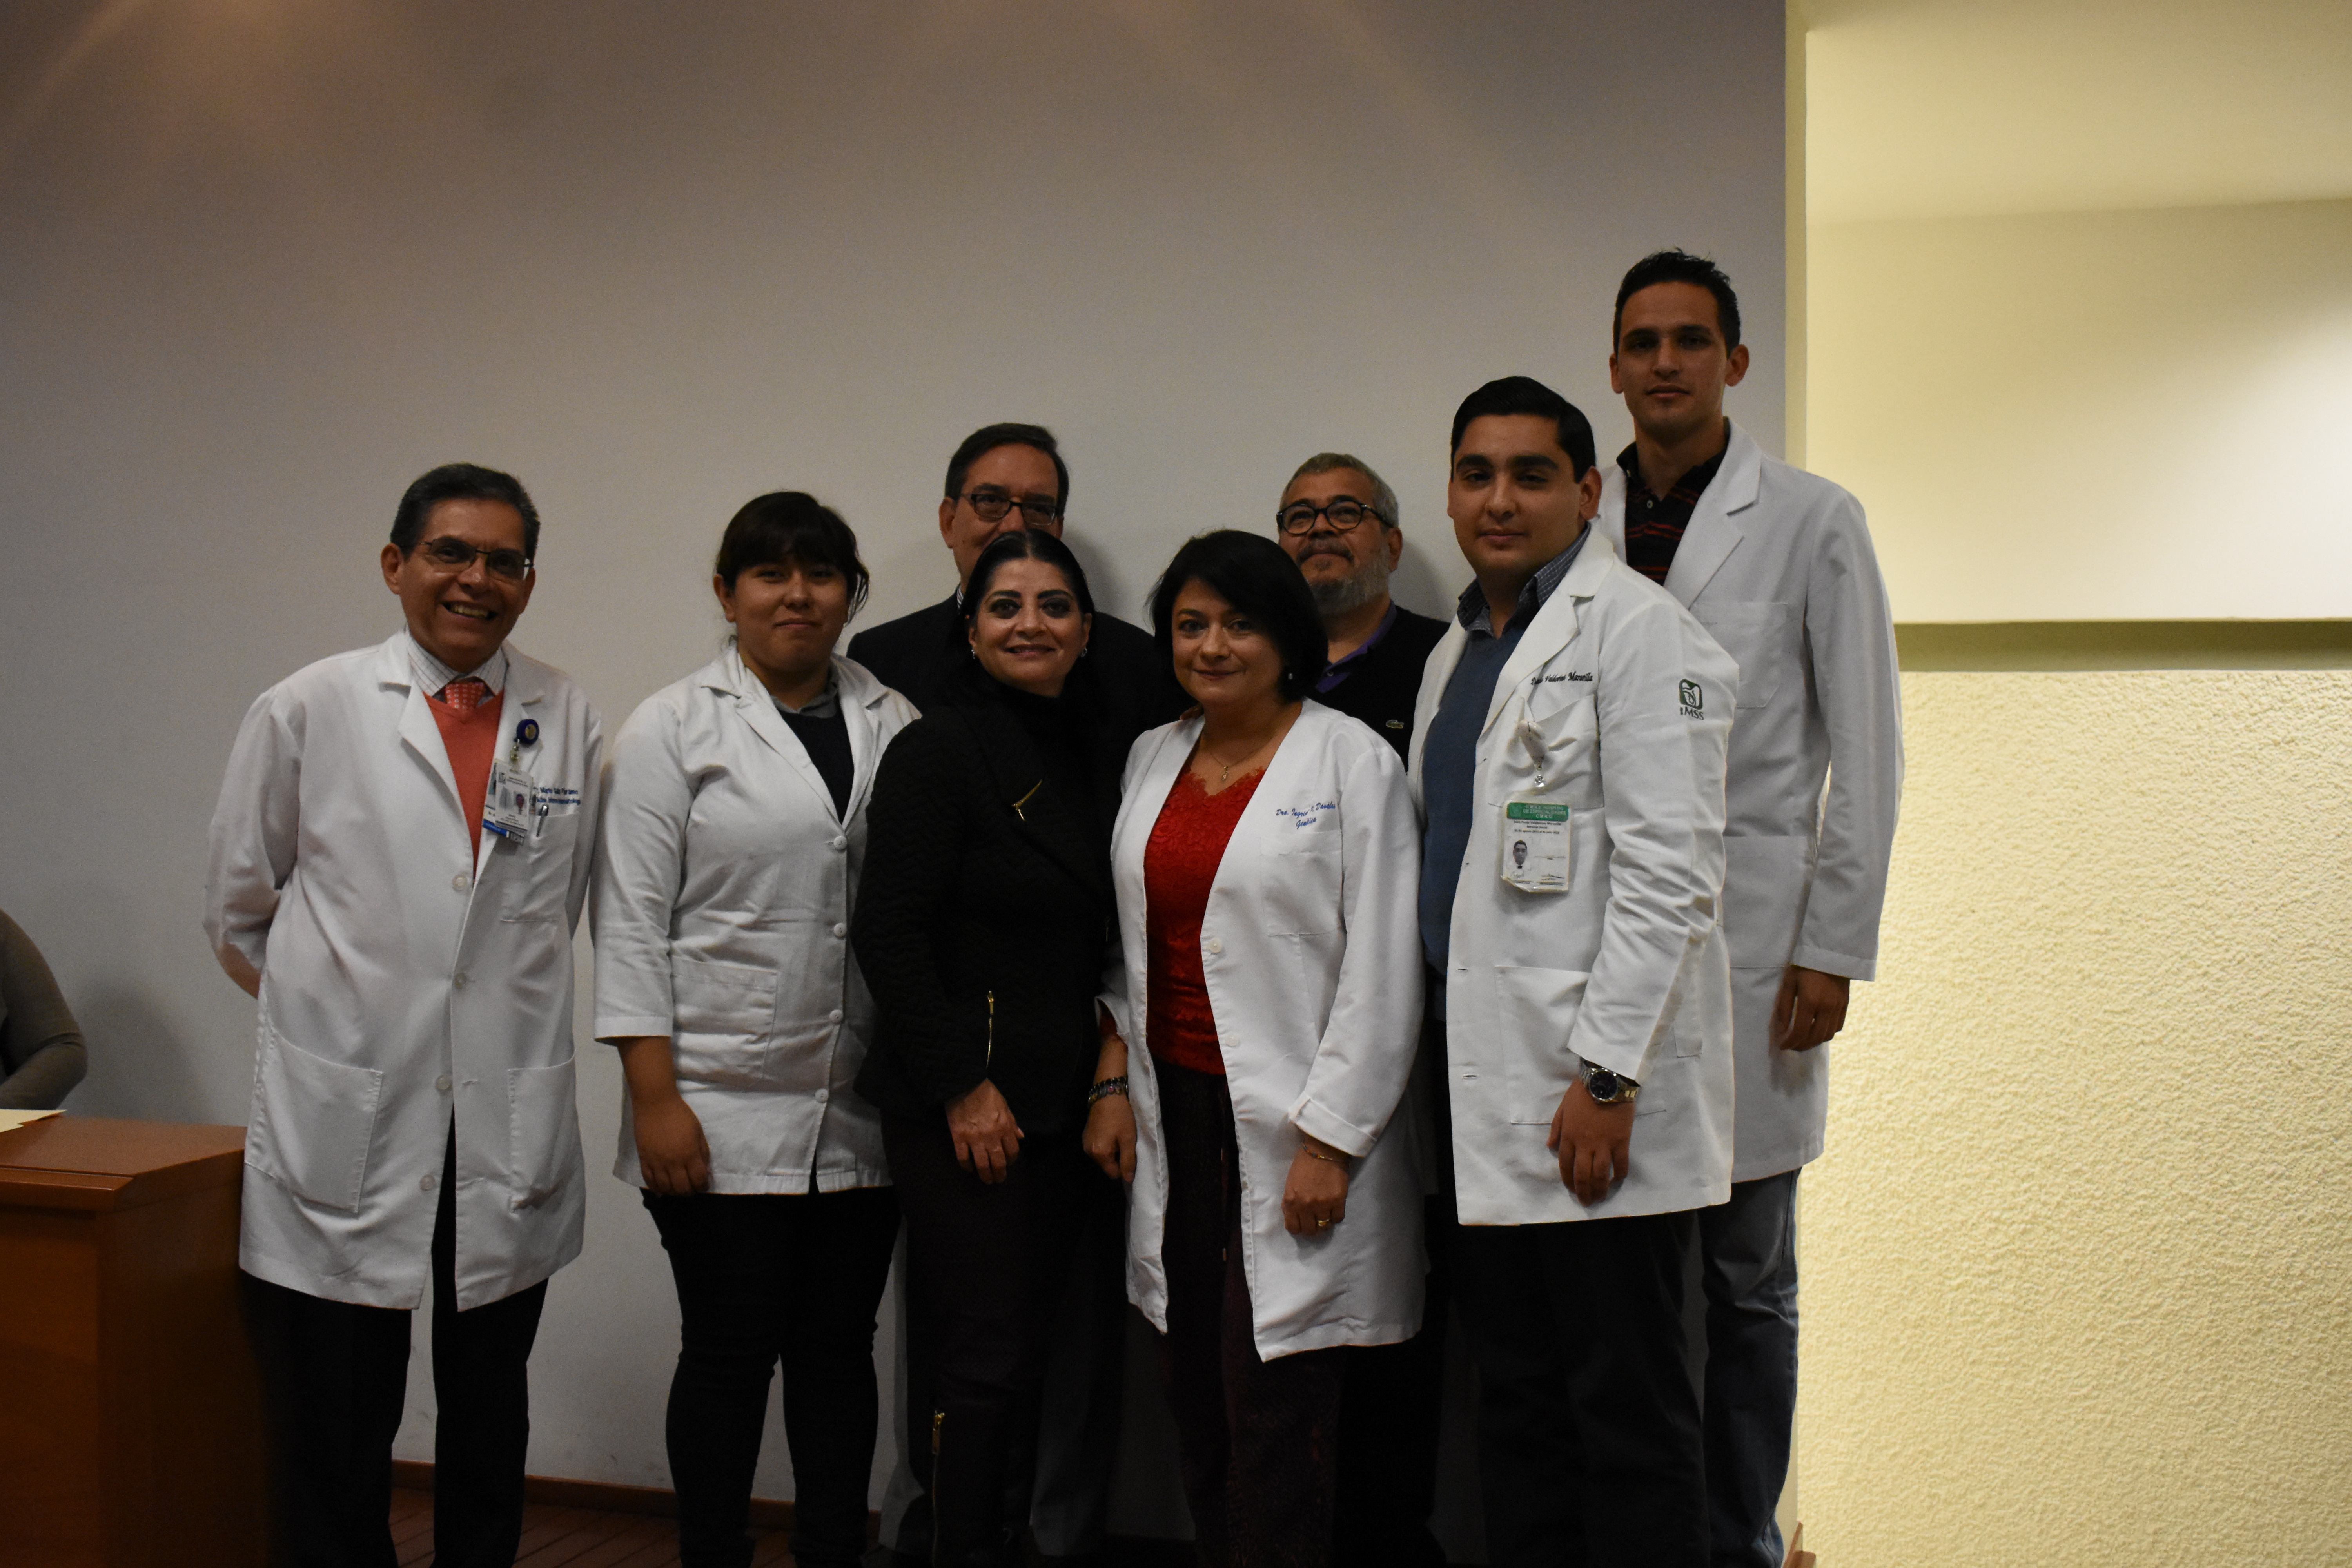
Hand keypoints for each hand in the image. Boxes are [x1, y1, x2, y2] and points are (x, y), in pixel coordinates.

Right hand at [634, 1092, 710, 1195]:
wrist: (656, 1104)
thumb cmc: (681, 1115)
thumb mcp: (699, 1132)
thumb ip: (703, 1152)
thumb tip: (705, 1171)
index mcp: (689, 1154)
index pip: (698, 1179)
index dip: (703, 1186)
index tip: (704, 1185)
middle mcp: (673, 1162)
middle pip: (682, 1188)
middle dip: (689, 1192)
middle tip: (691, 1189)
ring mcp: (657, 1162)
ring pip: (665, 1188)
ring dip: (673, 1192)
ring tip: (678, 1190)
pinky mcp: (644, 1159)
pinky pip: (649, 1180)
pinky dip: (655, 1189)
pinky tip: (661, 1192)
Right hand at [948, 1079, 1023, 1183]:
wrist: (964, 1083)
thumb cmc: (986, 1093)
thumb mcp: (1005, 1106)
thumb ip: (1012, 1123)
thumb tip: (1020, 1137)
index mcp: (1005, 1127)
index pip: (1013, 1151)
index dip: (1012, 1160)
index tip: (1009, 1163)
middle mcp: (991, 1136)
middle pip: (998, 1162)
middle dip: (1000, 1174)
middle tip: (998, 1180)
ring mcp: (974, 1138)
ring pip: (982, 1164)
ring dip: (986, 1175)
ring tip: (987, 1180)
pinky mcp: (958, 1138)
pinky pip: (963, 1158)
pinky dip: (967, 1166)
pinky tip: (969, 1169)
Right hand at [1083, 1091, 1136, 1182]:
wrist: (1107, 1094)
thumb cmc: (1120, 1116)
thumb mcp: (1128, 1139)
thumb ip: (1128, 1161)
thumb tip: (1128, 1180)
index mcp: (1099, 1154)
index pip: (1113, 1174)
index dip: (1123, 1168)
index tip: (1129, 1155)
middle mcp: (1089, 1152)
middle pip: (1107, 1165)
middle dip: (1117, 1158)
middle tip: (1125, 1142)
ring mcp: (1085, 1143)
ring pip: (1102, 1156)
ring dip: (1111, 1150)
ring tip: (1118, 1135)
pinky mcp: (1086, 1135)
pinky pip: (1097, 1147)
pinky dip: (1105, 1144)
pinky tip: (1110, 1131)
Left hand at [1282, 1139, 1349, 1234]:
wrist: (1323, 1149)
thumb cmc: (1304, 1164)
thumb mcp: (1290, 1184)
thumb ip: (1291, 1202)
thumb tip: (1295, 1217)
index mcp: (1291, 1201)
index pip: (1293, 1229)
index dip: (1298, 1228)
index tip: (1302, 1223)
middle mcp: (1306, 1206)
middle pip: (1310, 1231)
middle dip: (1311, 1228)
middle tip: (1314, 1221)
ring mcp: (1323, 1204)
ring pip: (1324, 1227)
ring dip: (1324, 1223)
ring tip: (1325, 1215)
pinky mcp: (1338, 1200)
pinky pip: (1337, 1219)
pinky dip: (1335, 1216)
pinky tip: (1334, 1209)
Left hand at [1548, 1086, 1634, 1204]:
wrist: (1606, 1080)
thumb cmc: (1582, 1092)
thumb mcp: (1563, 1107)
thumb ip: (1556, 1128)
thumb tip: (1550, 1147)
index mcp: (1569, 1136)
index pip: (1565, 1165)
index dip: (1568, 1180)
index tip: (1571, 1189)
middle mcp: (1585, 1144)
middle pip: (1582, 1175)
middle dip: (1583, 1192)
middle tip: (1587, 1202)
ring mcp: (1604, 1144)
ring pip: (1600, 1174)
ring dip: (1600, 1189)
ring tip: (1600, 1198)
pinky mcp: (1621, 1141)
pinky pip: (1621, 1163)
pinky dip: (1620, 1174)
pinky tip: (1618, 1180)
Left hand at [1771, 965, 1850, 1051]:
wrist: (1830, 952)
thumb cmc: (1804, 965)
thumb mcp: (1789, 983)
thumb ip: (1784, 1007)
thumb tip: (1782, 1029)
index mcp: (1810, 1001)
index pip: (1800, 1031)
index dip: (1790, 1042)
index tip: (1782, 1046)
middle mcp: (1827, 1007)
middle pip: (1815, 1037)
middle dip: (1801, 1046)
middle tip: (1791, 1046)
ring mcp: (1838, 1007)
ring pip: (1828, 1035)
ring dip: (1814, 1042)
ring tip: (1803, 1041)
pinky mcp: (1845, 1004)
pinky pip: (1837, 1027)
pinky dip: (1826, 1033)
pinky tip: (1817, 1031)